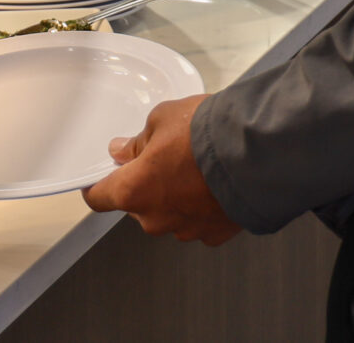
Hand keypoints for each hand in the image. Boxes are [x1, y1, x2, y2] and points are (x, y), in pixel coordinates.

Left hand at [81, 94, 239, 244]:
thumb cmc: (205, 134)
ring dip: (175, 196)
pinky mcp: (214, 235)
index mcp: (133, 191)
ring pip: (169, 214)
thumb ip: (138, 141)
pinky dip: (202, 206)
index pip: (99, 198)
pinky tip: (214, 184)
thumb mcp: (161, 120)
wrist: (256, 153)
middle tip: (163, 157)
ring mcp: (186, 230)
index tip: (100, 177)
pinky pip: (198, 221)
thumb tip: (124, 150)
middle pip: (137, 204)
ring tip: (196, 168)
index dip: (97, 186)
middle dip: (145, 184)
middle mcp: (155, 218)